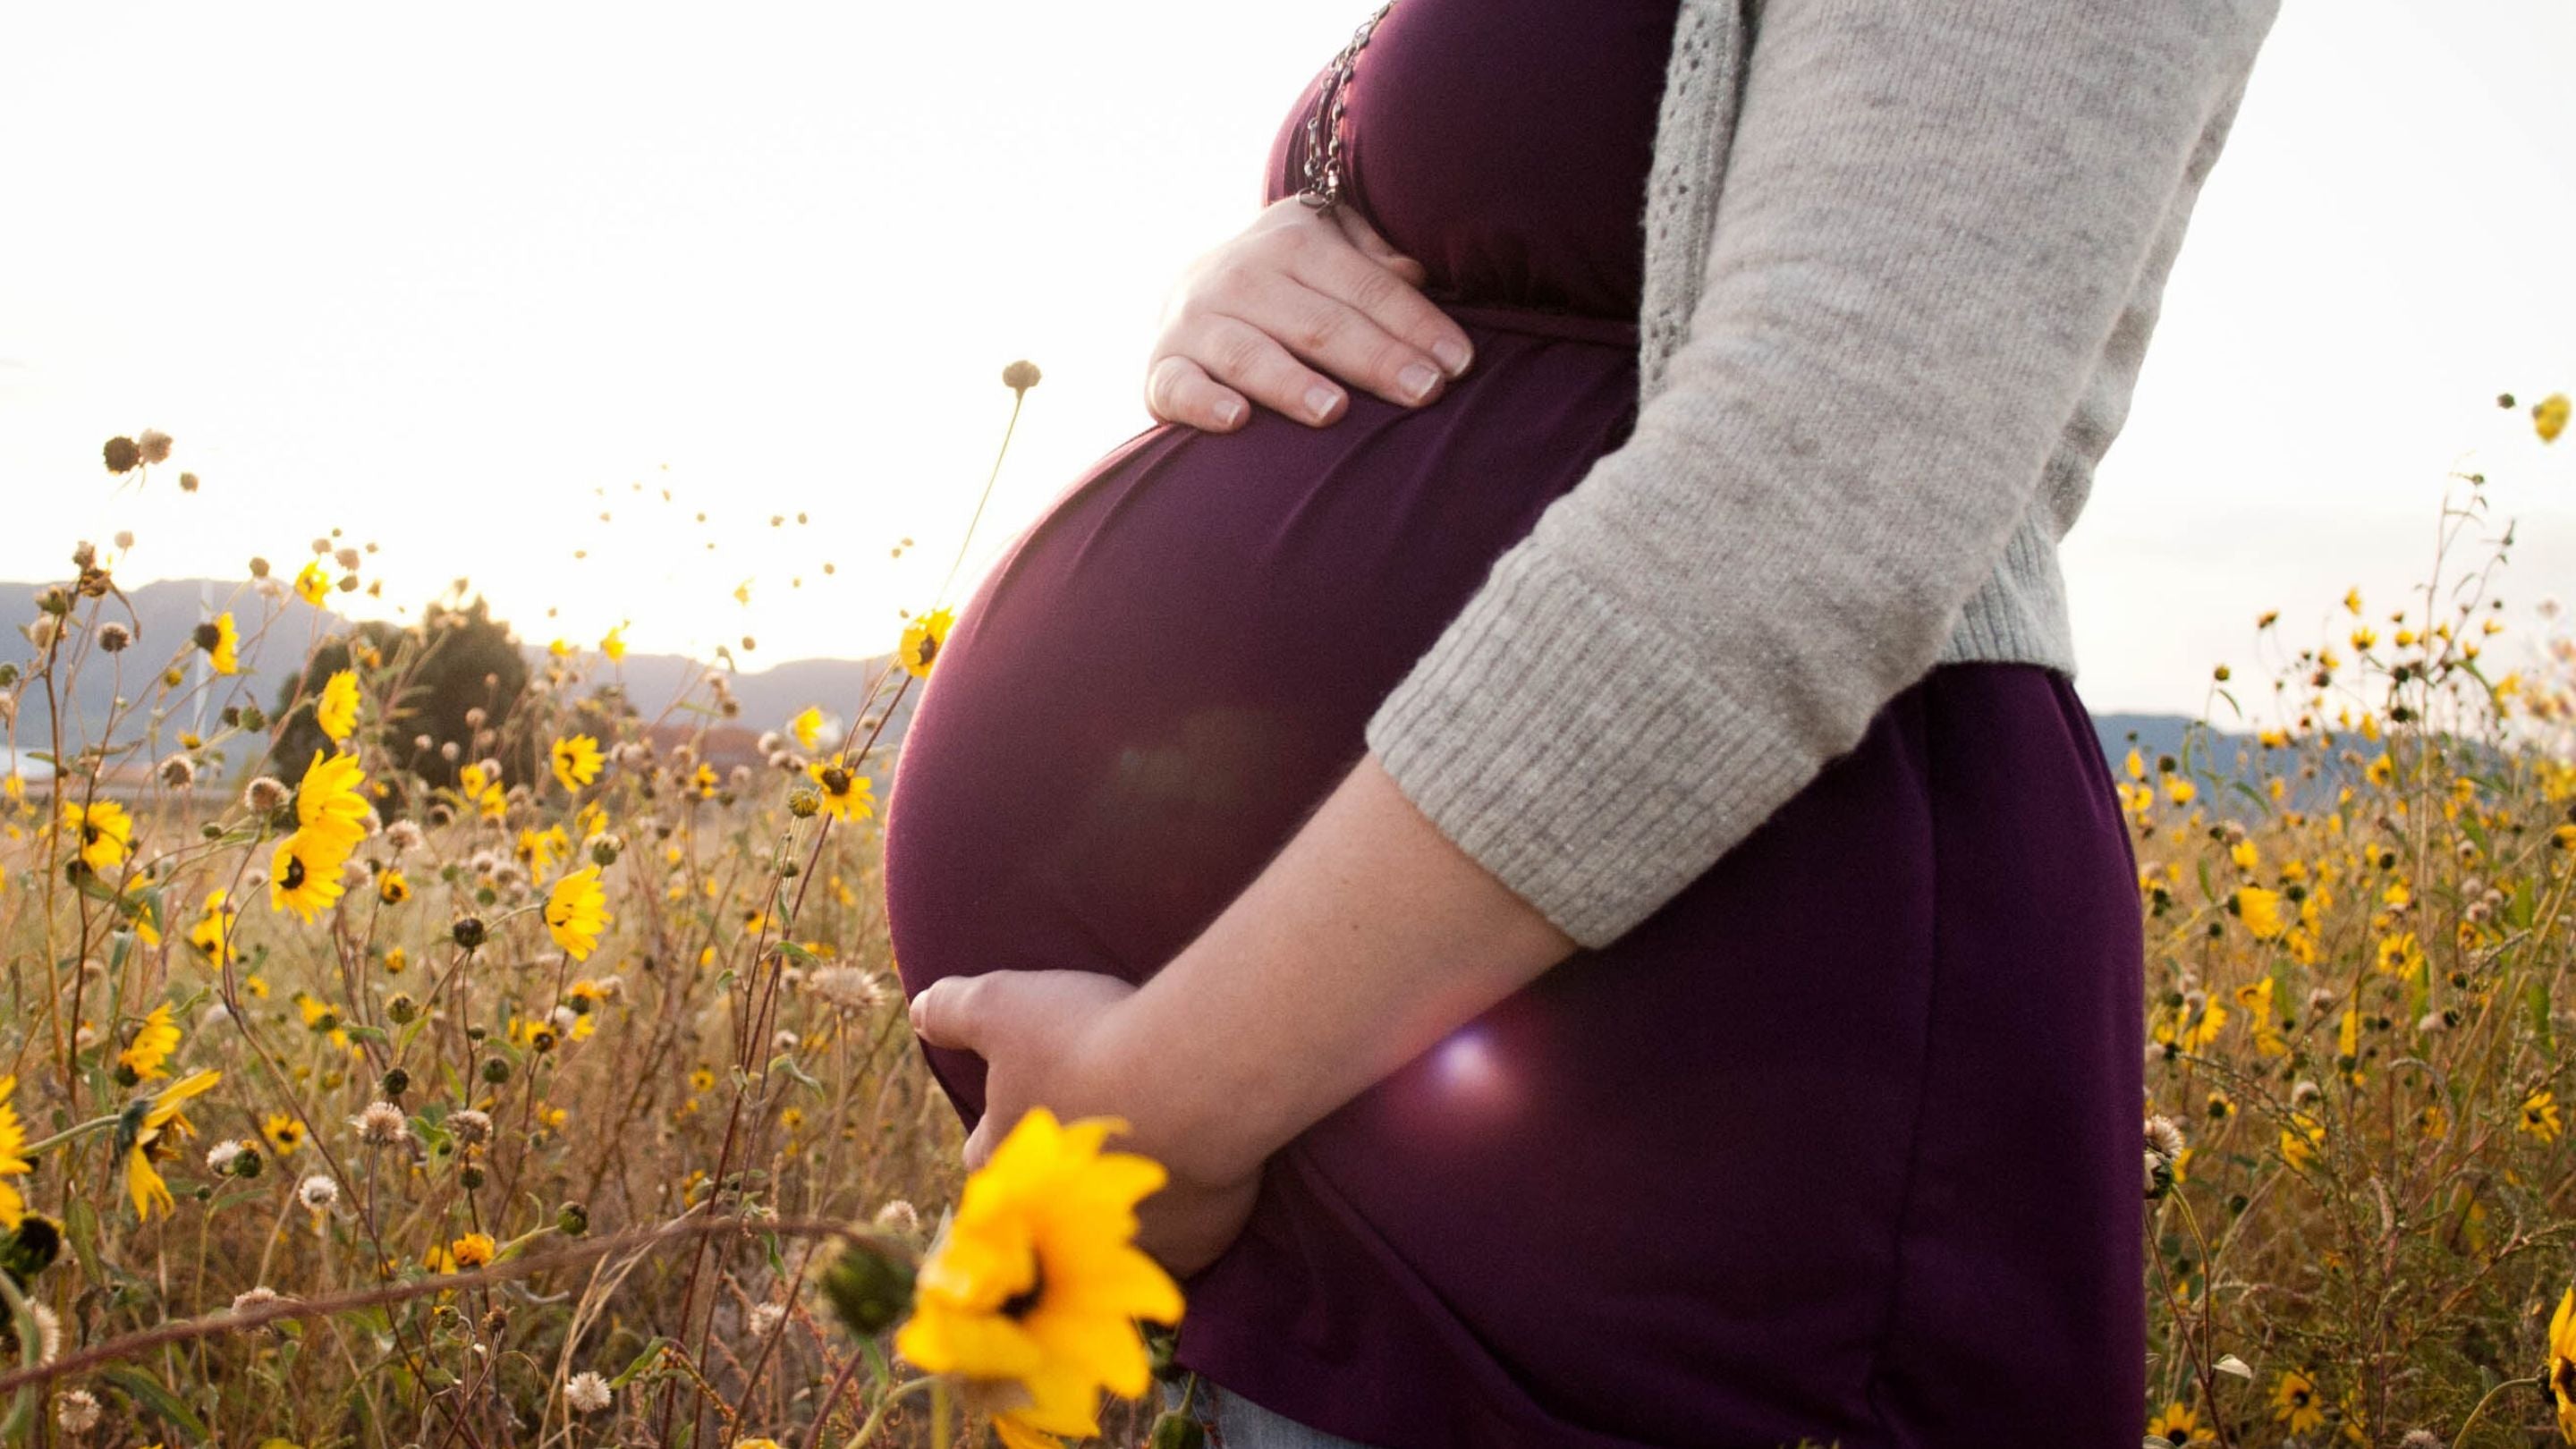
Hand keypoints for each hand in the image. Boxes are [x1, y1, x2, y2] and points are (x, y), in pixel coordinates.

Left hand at [908, 969, 1263, 1277]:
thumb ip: (954, 1010)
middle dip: (1052, 1182)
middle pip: (1041, 1205)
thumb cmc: (1088, 1042)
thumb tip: (916, 1013)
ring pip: (1116, 1232)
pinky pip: (1185, 1245)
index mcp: (1009, 1156)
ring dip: (1122, 1206)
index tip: (1012, 1107)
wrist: (1192, 1078)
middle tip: (1081, 1145)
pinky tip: (1197, 1188)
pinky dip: (1188, 1221)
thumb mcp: (1003, 1005)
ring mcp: (1129, 1235)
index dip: (994, 1127)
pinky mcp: (1194, 1243)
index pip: (981, 1153)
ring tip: (1146, 1165)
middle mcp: (1059, 1213)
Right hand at [1145, 195, 1474, 431]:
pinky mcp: (1162, 369)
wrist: (1186, 294)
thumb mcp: (1330, 250)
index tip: (1459, 363)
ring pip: (1250, 354)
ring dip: (1291, 383)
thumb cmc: (1288, 281)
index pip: (1364, 285)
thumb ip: (1372, 262)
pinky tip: (1238, 421)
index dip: (1414, 323)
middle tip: (1424, 391)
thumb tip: (1415, 274)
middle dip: (1375, 358)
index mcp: (1293, 240)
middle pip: (1319, 323)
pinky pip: (1181, 387)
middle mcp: (1240, 274)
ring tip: (1334, 411)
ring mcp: (1196, 322)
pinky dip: (1204, 403)